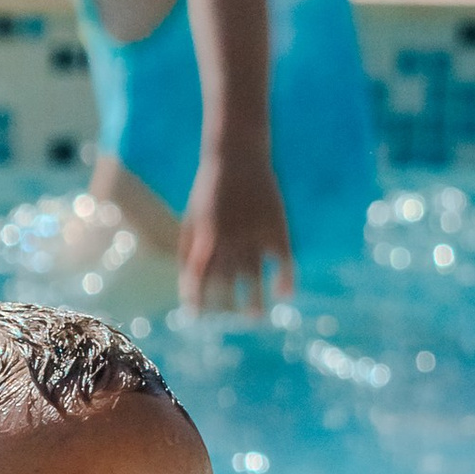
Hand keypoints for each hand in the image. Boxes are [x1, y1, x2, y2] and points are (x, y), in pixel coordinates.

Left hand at [178, 149, 292, 313]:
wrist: (238, 154)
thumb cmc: (210, 191)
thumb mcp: (192, 218)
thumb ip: (190, 251)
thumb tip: (189, 288)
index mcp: (205, 236)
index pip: (197, 276)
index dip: (194, 298)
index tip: (195, 316)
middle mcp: (229, 238)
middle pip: (226, 280)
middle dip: (225, 303)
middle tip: (227, 319)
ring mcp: (255, 234)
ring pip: (255, 276)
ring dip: (255, 301)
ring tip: (255, 318)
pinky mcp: (277, 227)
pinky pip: (284, 261)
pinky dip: (286, 279)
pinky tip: (285, 293)